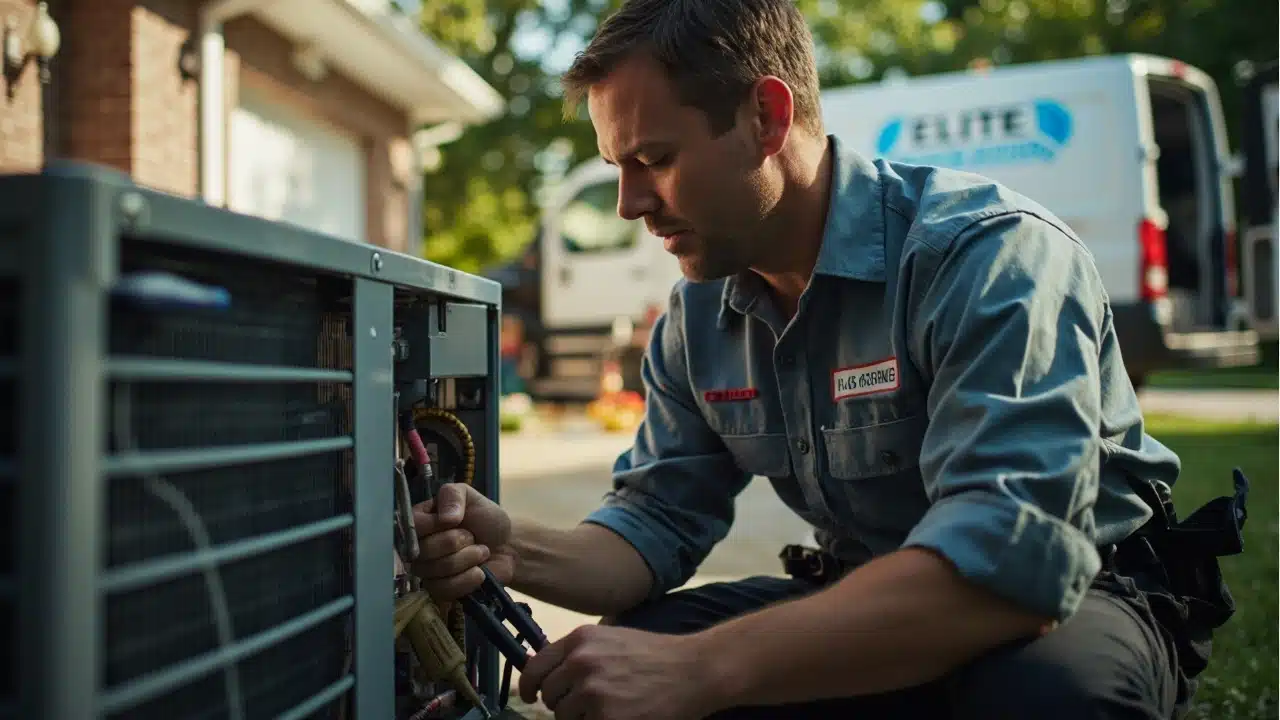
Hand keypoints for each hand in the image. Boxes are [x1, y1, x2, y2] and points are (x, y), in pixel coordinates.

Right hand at [411, 483, 515, 600]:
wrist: (506, 547)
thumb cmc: (485, 519)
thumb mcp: (470, 497)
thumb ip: (452, 495)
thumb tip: (446, 517)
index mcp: (418, 521)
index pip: (413, 526)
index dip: (435, 525)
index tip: (455, 521)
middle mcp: (416, 548)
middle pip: (425, 551)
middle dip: (458, 541)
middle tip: (472, 537)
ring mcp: (426, 572)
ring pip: (438, 570)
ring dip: (468, 558)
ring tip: (480, 551)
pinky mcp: (439, 592)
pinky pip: (446, 589)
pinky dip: (469, 579)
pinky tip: (480, 572)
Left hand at [518, 625, 723, 719]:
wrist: (692, 670)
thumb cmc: (656, 656)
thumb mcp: (612, 640)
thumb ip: (580, 653)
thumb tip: (550, 674)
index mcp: (580, 640)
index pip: (535, 666)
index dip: (529, 685)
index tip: (531, 696)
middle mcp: (581, 662)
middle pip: (549, 695)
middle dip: (563, 703)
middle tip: (588, 704)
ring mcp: (592, 691)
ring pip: (564, 716)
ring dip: (581, 718)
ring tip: (609, 708)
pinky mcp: (606, 718)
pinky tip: (620, 716)